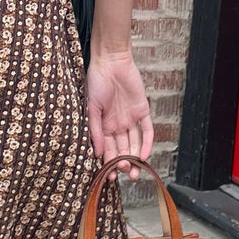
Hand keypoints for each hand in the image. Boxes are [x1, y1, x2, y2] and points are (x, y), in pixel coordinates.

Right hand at [87, 48, 153, 175]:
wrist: (110, 62)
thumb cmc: (96, 82)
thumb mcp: (91, 108)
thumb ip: (95, 131)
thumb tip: (98, 154)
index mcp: (103, 125)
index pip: (108, 149)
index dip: (109, 163)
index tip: (109, 176)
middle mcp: (118, 124)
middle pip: (122, 149)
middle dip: (123, 163)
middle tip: (124, 174)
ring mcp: (131, 118)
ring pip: (135, 143)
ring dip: (135, 158)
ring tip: (134, 172)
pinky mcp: (143, 110)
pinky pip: (147, 130)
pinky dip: (147, 143)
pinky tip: (144, 156)